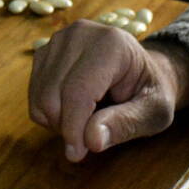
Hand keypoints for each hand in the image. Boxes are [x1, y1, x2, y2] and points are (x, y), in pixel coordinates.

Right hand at [27, 22, 188, 161]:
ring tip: (86, 121)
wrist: (141, 71)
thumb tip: (91, 140)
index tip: (77, 154)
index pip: (78, 90)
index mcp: (111, 43)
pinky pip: (34, 94)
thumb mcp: (154, 112)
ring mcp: (58, 40)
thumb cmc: (150, 92)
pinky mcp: (44, 51)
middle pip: (53, 94)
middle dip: (66, 127)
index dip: (73, 127)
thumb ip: (126, 124)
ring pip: (39, 96)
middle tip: (89, 139)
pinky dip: (48, 113)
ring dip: (57, 121)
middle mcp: (79, 34)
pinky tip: (72, 111)